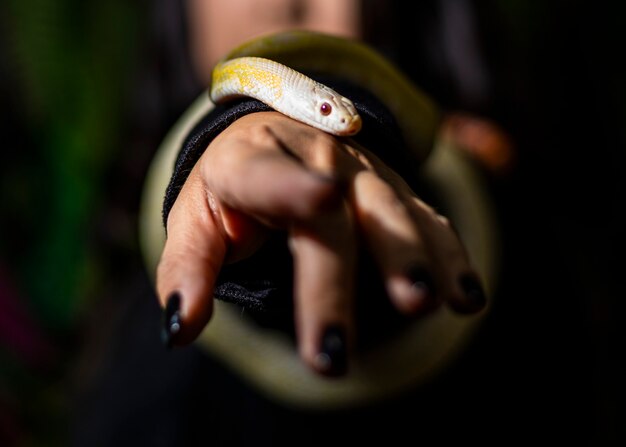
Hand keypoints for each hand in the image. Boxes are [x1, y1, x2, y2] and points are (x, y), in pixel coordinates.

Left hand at [156, 111, 486, 375]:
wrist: (276, 131)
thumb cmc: (229, 188)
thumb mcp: (193, 218)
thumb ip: (186, 270)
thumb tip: (179, 329)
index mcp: (250, 162)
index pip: (267, 175)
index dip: (294, 186)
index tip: (323, 200)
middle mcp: (314, 160)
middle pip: (330, 221)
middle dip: (335, 285)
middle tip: (333, 354)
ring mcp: (362, 173)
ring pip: (391, 214)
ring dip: (411, 260)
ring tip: (425, 304)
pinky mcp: (394, 191)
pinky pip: (426, 221)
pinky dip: (449, 256)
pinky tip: (467, 297)